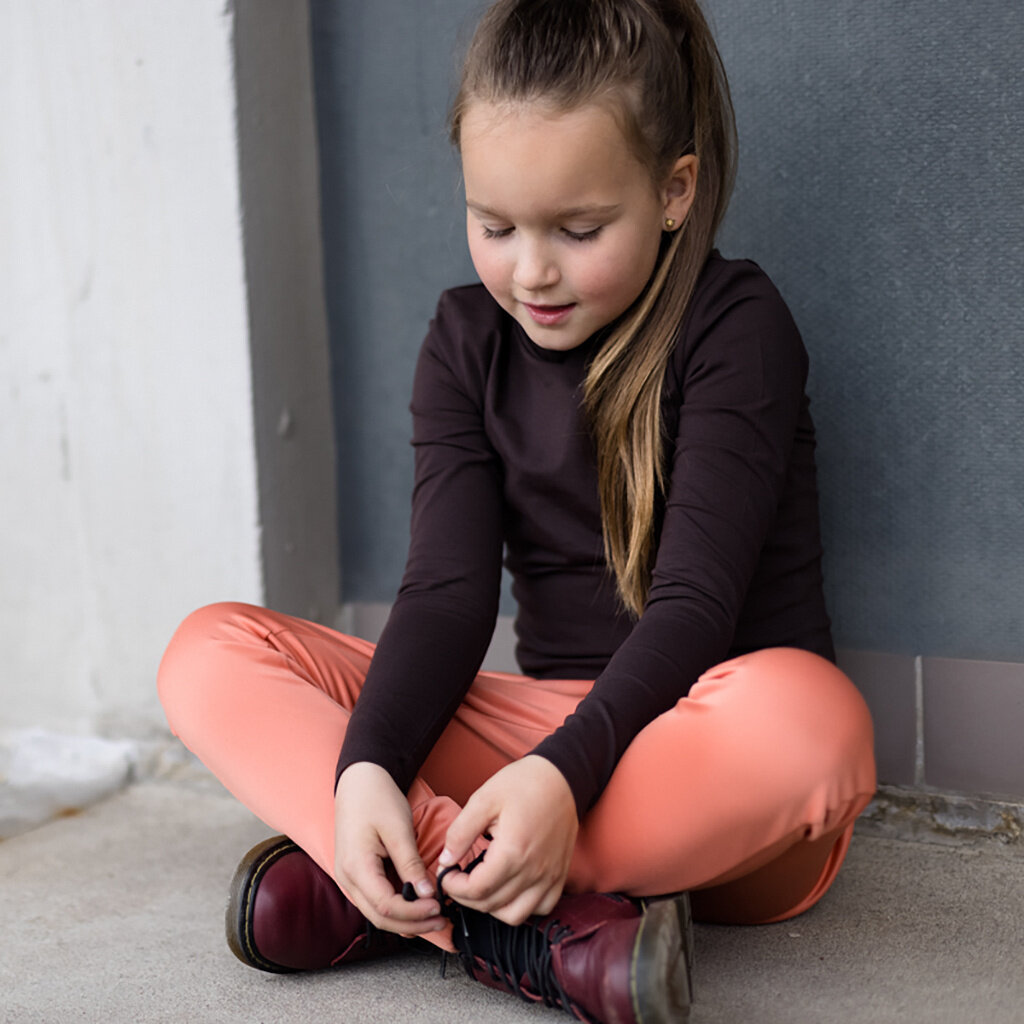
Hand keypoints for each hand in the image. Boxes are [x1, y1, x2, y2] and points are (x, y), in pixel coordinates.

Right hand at [333, 761, 447, 935]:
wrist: (358, 781)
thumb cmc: (376, 798)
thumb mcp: (398, 829)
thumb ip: (410, 864)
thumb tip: (426, 894)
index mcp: (356, 867)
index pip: (385, 907)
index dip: (413, 914)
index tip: (437, 908)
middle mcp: (347, 878)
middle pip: (379, 918)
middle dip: (412, 924)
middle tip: (440, 920)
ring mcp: (349, 878)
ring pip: (376, 913)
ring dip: (405, 920)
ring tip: (432, 917)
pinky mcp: (356, 874)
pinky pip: (375, 900)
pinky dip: (396, 908)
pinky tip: (416, 907)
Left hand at [438, 755, 577, 925]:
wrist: (561, 777)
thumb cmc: (523, 783)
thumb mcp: (484, 799)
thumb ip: (460, 832)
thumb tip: (446, 860)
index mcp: (514, 851)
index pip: (477, 889)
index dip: (454, 887)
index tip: (447, 874)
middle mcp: (534, 870)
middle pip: (492, 904)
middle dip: (466, 896)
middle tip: (457, 878)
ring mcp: (550, 876)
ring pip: (515, 915)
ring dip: (491, 907)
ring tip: (481, 885)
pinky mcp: (560, 876)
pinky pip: (541, 909)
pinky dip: (521, 907)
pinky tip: (508, 889)